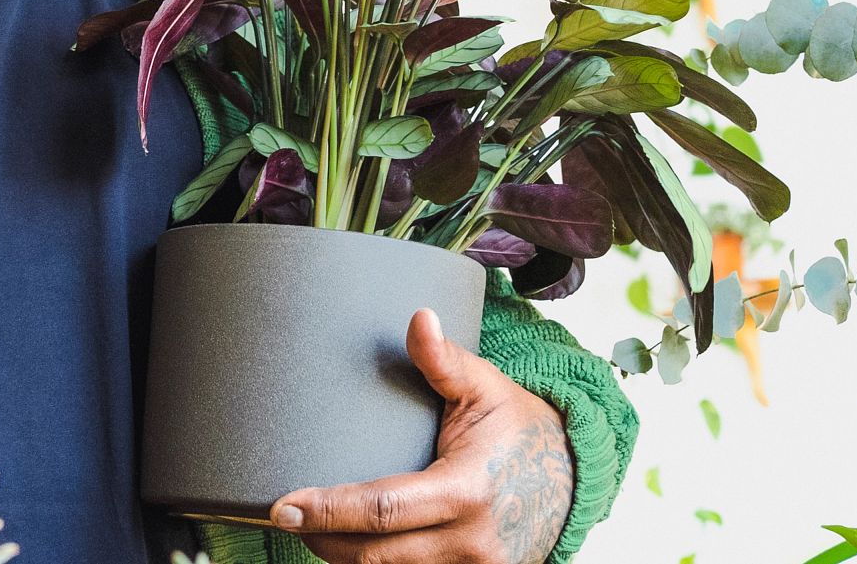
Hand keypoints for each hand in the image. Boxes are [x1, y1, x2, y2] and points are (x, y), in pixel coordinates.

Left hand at [268, 308, 573, 563]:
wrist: (572, 477)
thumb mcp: (485, 388)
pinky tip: (352, 545)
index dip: (328, 511)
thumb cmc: (518, 428)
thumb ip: (444, 360)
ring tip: (313, 528)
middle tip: (284, 517)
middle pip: (374, 555)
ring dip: (344, 557)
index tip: (284, 506)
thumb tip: (418, 318)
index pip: (382, 509)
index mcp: (467, 491)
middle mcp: (470, 542)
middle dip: (322, 539)